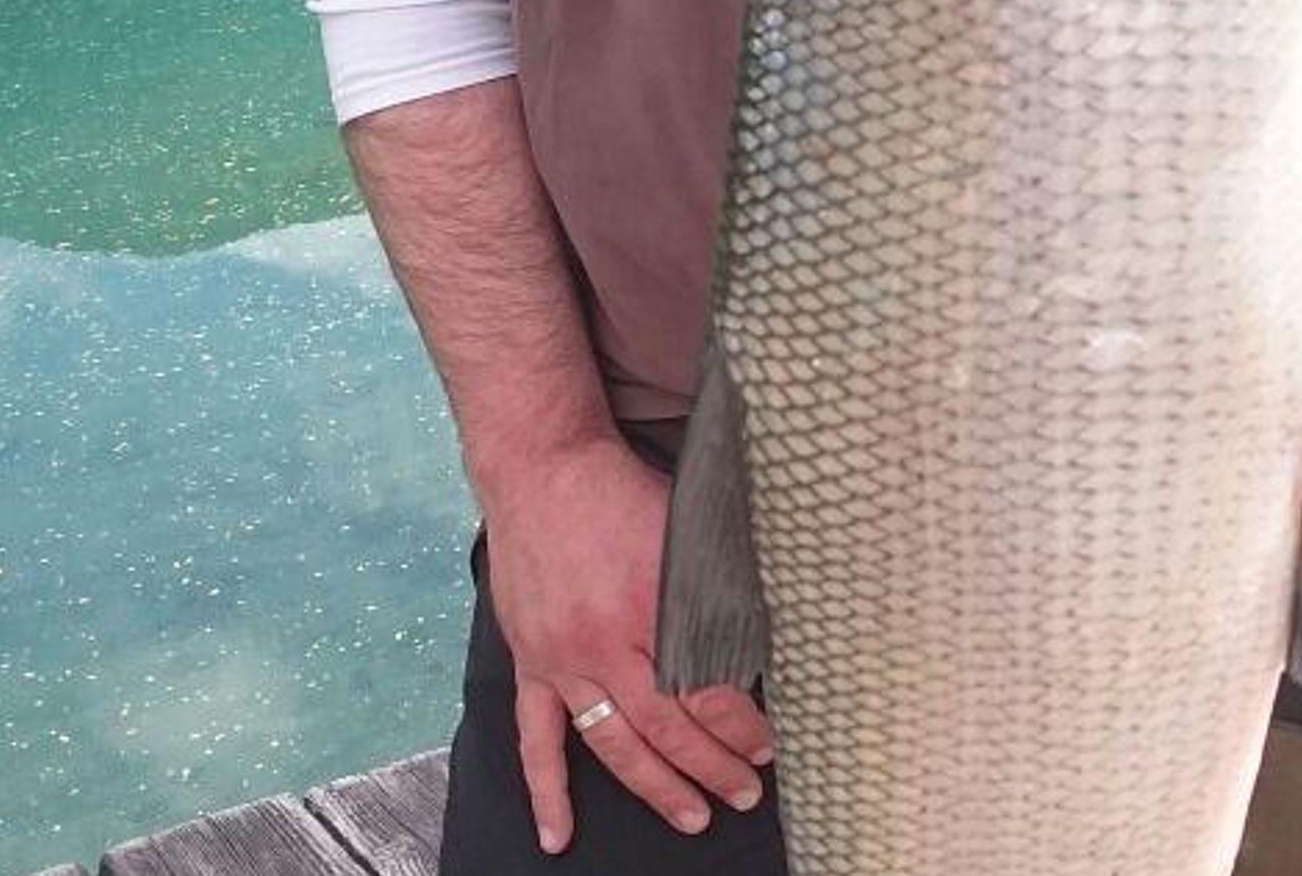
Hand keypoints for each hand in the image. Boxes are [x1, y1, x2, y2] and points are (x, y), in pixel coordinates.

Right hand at [476, 433, 775, 851]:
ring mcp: (563, 659)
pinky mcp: (532, 661)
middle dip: (712, 766)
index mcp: (651, 604)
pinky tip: (558, 834)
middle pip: (666, 726)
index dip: (741, 724)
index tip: (770, 744)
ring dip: (655, 786)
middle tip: (747, 792)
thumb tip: (766, 628)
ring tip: (694, 817)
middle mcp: (604, 643)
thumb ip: (720, 581)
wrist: (544, 466)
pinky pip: (535, 738)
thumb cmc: (623, 490)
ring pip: (613, 743)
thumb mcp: (688, 526)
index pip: (704, 688)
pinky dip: (546, 790)